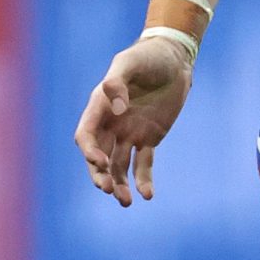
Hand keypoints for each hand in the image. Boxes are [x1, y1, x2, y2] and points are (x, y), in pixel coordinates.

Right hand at [73, 36, 193, 206]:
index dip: (90, 152)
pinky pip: (143, 164)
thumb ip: (118, 81)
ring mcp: (129, 134)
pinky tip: (147, 195)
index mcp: (100, 108)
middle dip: (100, 175)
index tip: (100, 162)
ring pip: (118, 166)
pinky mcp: (149, 139)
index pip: (86, 136)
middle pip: (98, 157)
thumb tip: (115, 106)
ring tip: (127, 202)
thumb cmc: (147, 57)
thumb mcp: (130, 62)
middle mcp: (111, 124)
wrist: (173, 60)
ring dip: (119, 185)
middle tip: (108, 190)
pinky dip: (144, 180)